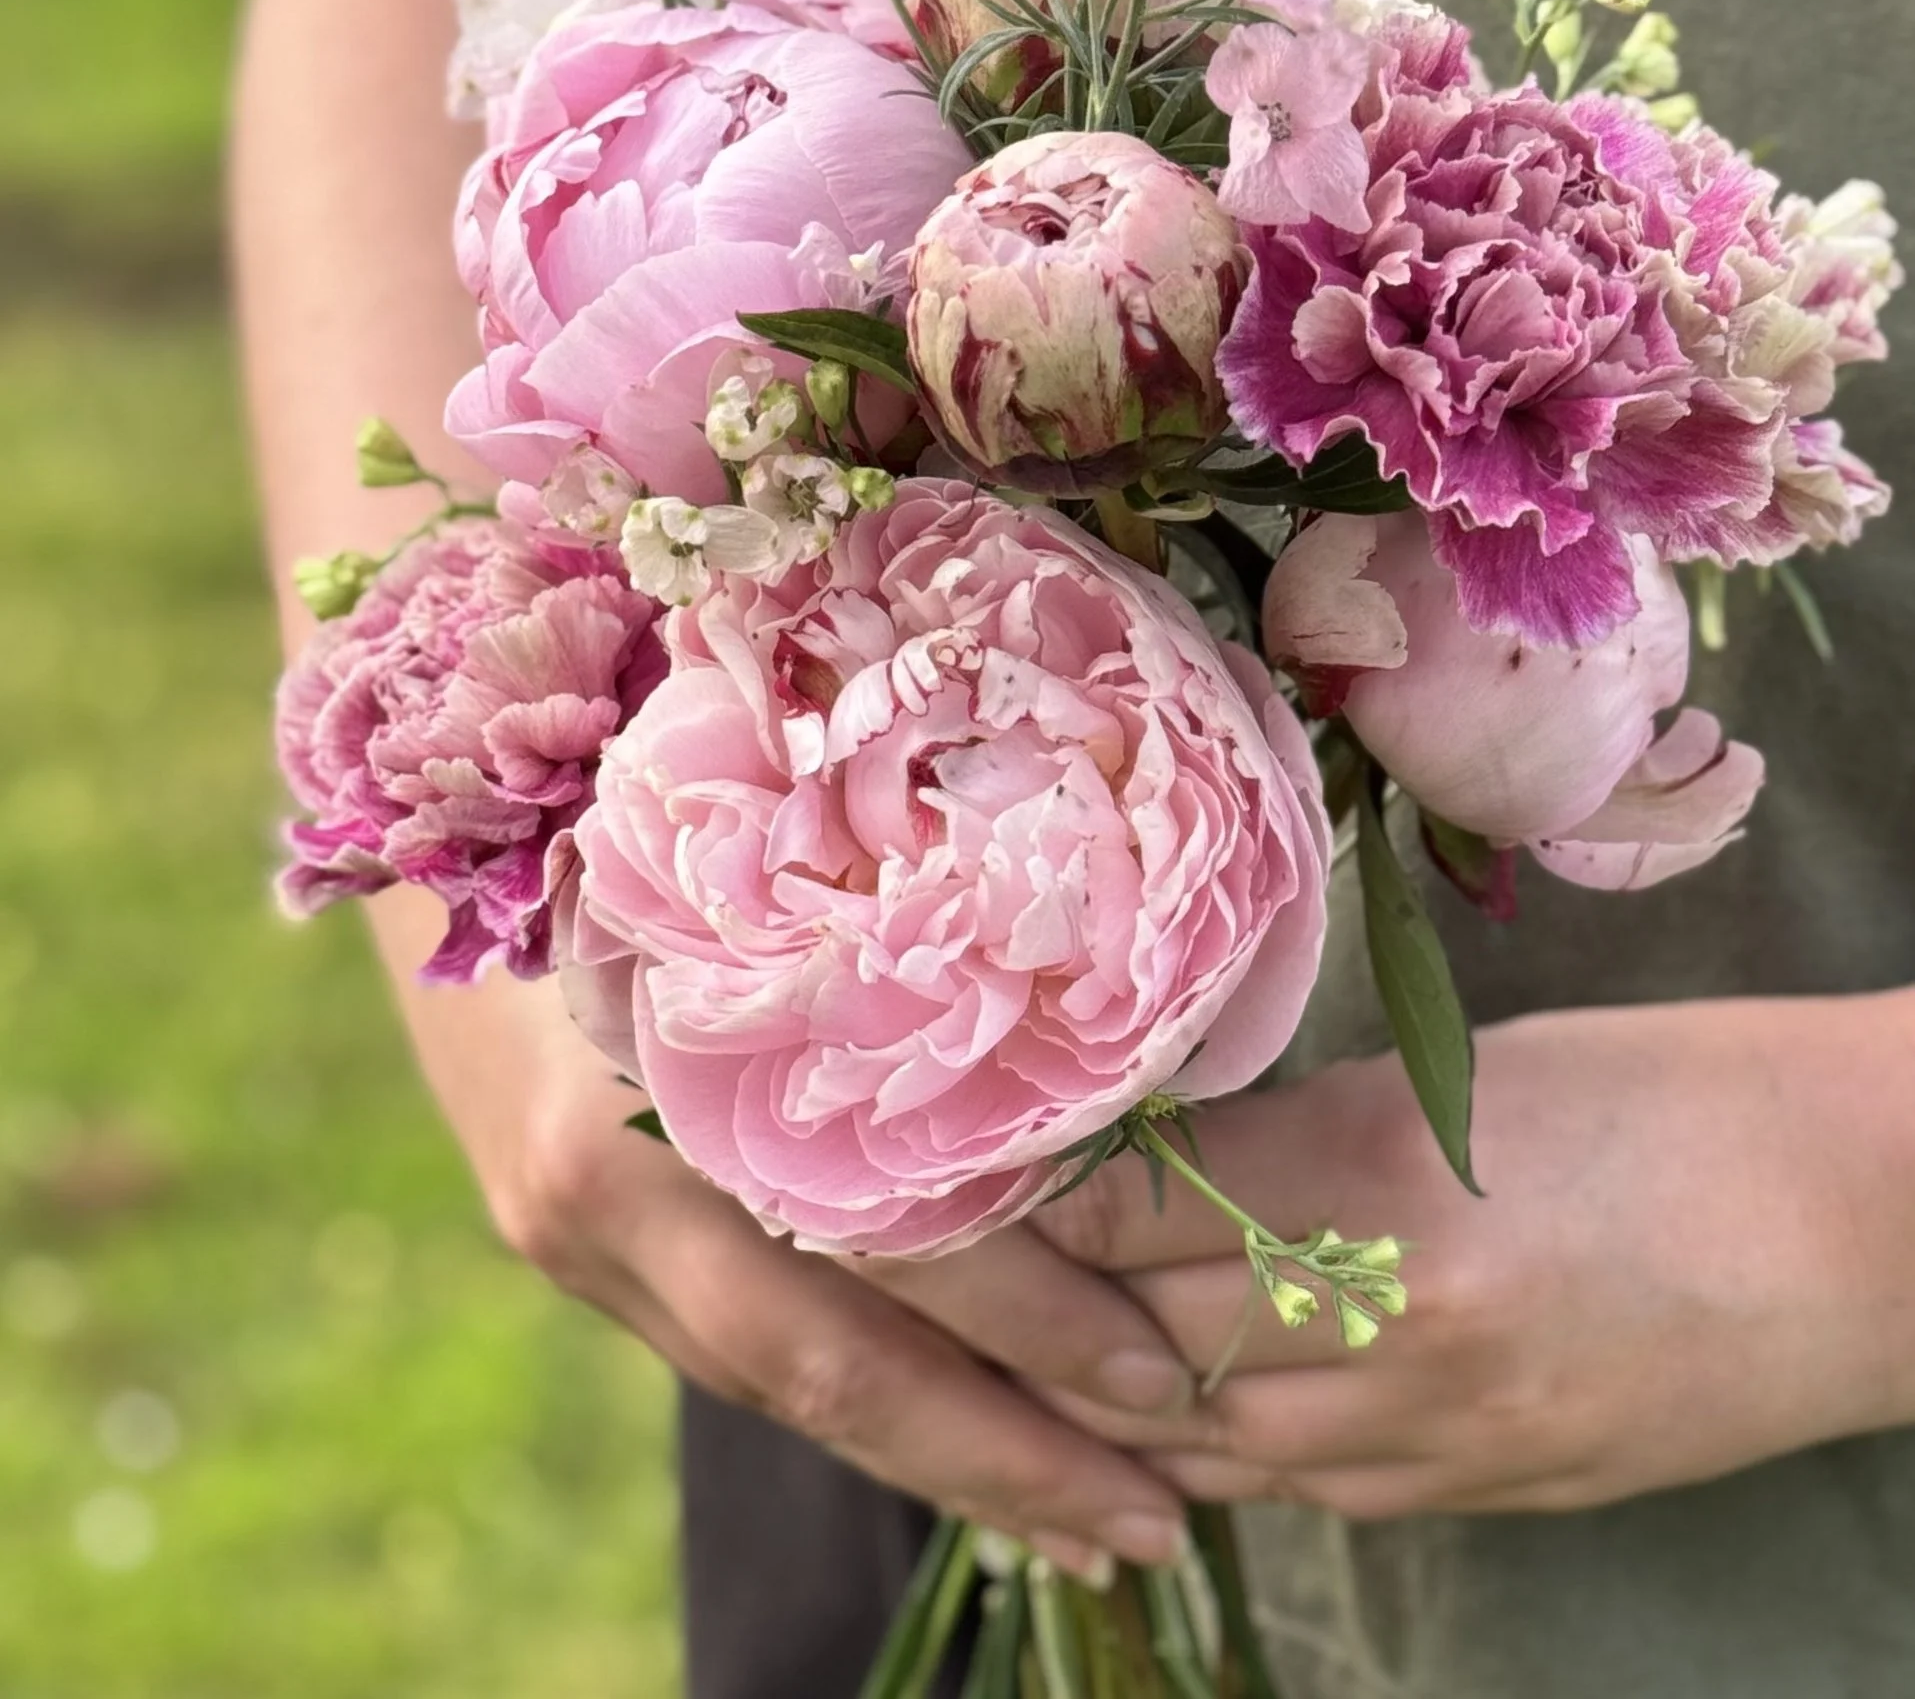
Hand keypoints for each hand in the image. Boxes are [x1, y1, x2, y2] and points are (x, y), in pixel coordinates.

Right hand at [384, 882, 1194, 1578]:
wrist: (437, 811)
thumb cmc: (642, 795)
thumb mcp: (766, 857)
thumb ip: (891, 959)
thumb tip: (1119, 1064)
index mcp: (674, 1061)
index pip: (881, 1236)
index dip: (1032, 1323)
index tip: (1171, 1384)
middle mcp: (613, 1175)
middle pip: (832, 1362)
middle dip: (1004, 1455)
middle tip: (1159, 1521)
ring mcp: (581, 1230)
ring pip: (784, 1389)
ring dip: (941, 1464)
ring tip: (1086, 1520)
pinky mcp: (573, 1249)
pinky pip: (736, 1359)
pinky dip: (859, 1412)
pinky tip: (957, 1448)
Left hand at [1028, 992, 1914, 1519]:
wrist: (1852, 1222)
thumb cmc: (1665, 1096)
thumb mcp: (1458, 1076)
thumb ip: (1301, 1135)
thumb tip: (1167, 1161)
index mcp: (1379, 1183)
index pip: (1133, 1211)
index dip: (1031, 1193)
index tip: (963, 1165)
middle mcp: (1391, 1329)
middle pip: (1144, 1342)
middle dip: (1041, 1306)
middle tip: (959, 1262)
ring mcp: (1443, 1434)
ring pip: (1209, 1442)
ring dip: (1112, 1398)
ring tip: (1032, 1345)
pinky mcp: (1486, 1494)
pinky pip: (1309, 1493)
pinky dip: (1223, 1458)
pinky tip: (1173, 1420)